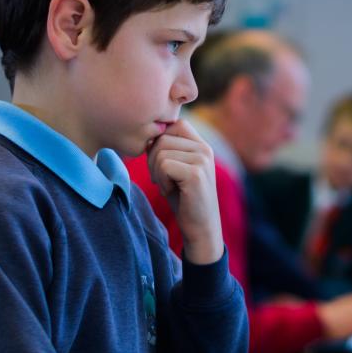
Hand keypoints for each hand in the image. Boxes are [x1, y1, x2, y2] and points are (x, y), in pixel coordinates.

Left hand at [147, 119, 222, 264]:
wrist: (200, 227)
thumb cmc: (184, 198)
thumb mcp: (176, 168)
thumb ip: (167, 149)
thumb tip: (146, 135)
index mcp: (202, 145)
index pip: (175, 125)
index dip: (160, 142)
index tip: (162, 164)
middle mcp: (205, 149)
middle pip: (162, 139)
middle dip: (153, 161)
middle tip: (163, 180)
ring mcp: (202, 160)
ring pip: (160, 153)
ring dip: (157, 173)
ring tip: (169, 186)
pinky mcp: (196, 174)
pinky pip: (163, 166)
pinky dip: (161, 181)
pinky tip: (171, 191)